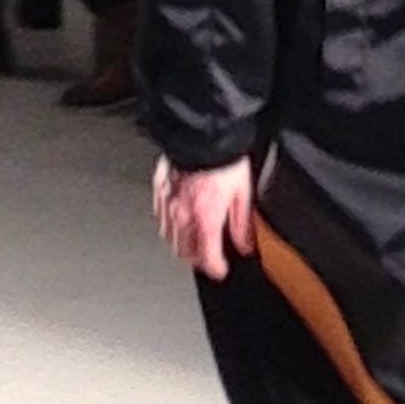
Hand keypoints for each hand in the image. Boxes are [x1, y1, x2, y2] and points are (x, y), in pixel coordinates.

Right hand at [152, 156, 255, 279]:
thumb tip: (245, 245)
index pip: (207, 259)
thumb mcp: (243, 194)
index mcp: (205, 220)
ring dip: (182, 244)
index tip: (220, 269)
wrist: (202, 134)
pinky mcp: (159, 190)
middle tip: (209, 256)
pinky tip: (178, 218)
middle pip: (185, 253)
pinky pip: (160, 218)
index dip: (215, 269)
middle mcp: (183, 216)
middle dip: (198, 259)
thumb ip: (243, 225)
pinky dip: (169, 225)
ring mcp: (168, 204)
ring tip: (194, 239)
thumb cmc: (224, 159)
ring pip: (169, 238)